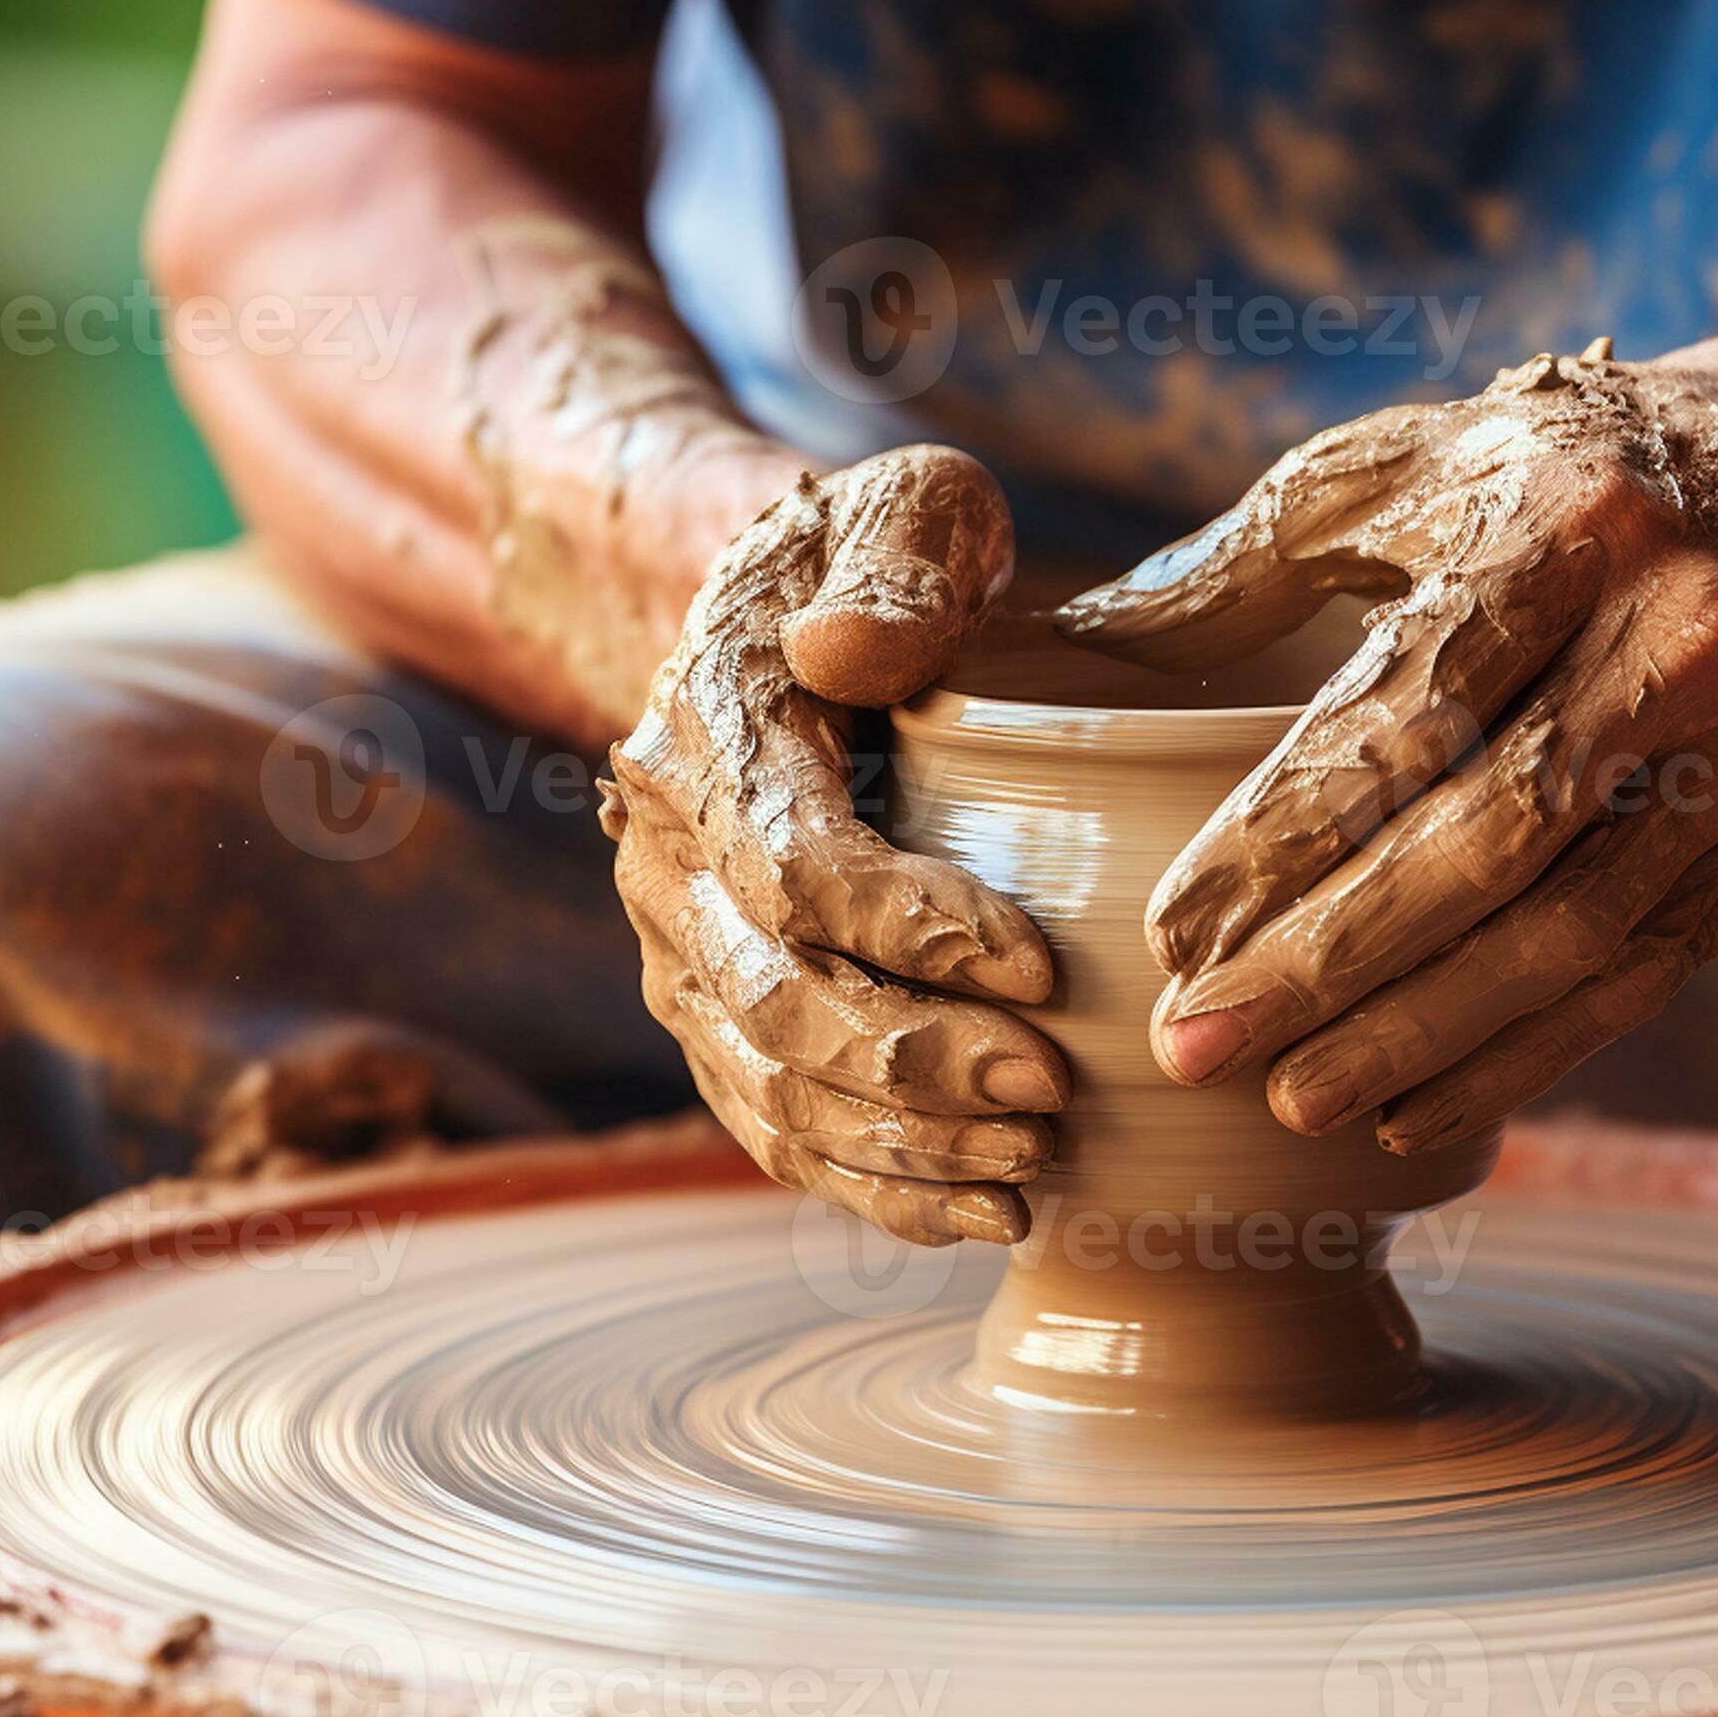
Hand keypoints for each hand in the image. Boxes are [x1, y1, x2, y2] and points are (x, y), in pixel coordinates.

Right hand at [601, 446, 1069, 1244]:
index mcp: (706, 738)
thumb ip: (895, 554)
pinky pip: (775, 1132)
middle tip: (1052, 1092)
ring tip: (1032, 1169)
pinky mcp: (714, 1019)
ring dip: (902, 1150)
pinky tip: (983, 1215)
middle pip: (777, 1004)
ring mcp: (679, 954)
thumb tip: (848, 652)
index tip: (1042, 966)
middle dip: (917, 1066)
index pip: (795, 868)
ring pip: (770, 1091)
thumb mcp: (903, 501)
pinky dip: (873, 1189)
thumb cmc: (875, 562)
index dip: (916, 932)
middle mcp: (664, 862)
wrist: (775, 622)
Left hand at [1054, 345, 1717, 1152]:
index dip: (1281, 835)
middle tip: (1191, 1046)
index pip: (1404, 712)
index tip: (1166, 927)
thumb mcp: (1408, 466)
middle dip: (1327, 962)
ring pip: (1566, 930)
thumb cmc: (1556, 475)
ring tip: (1287, 1102)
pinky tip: (1408, 1111)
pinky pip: (1635, 977)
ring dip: (1417, 1035)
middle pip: (1484, 840)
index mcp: (1559, 524)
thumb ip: (1243, 564)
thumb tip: (1069, 649)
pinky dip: (1519, 1059)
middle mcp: (1675, 635)